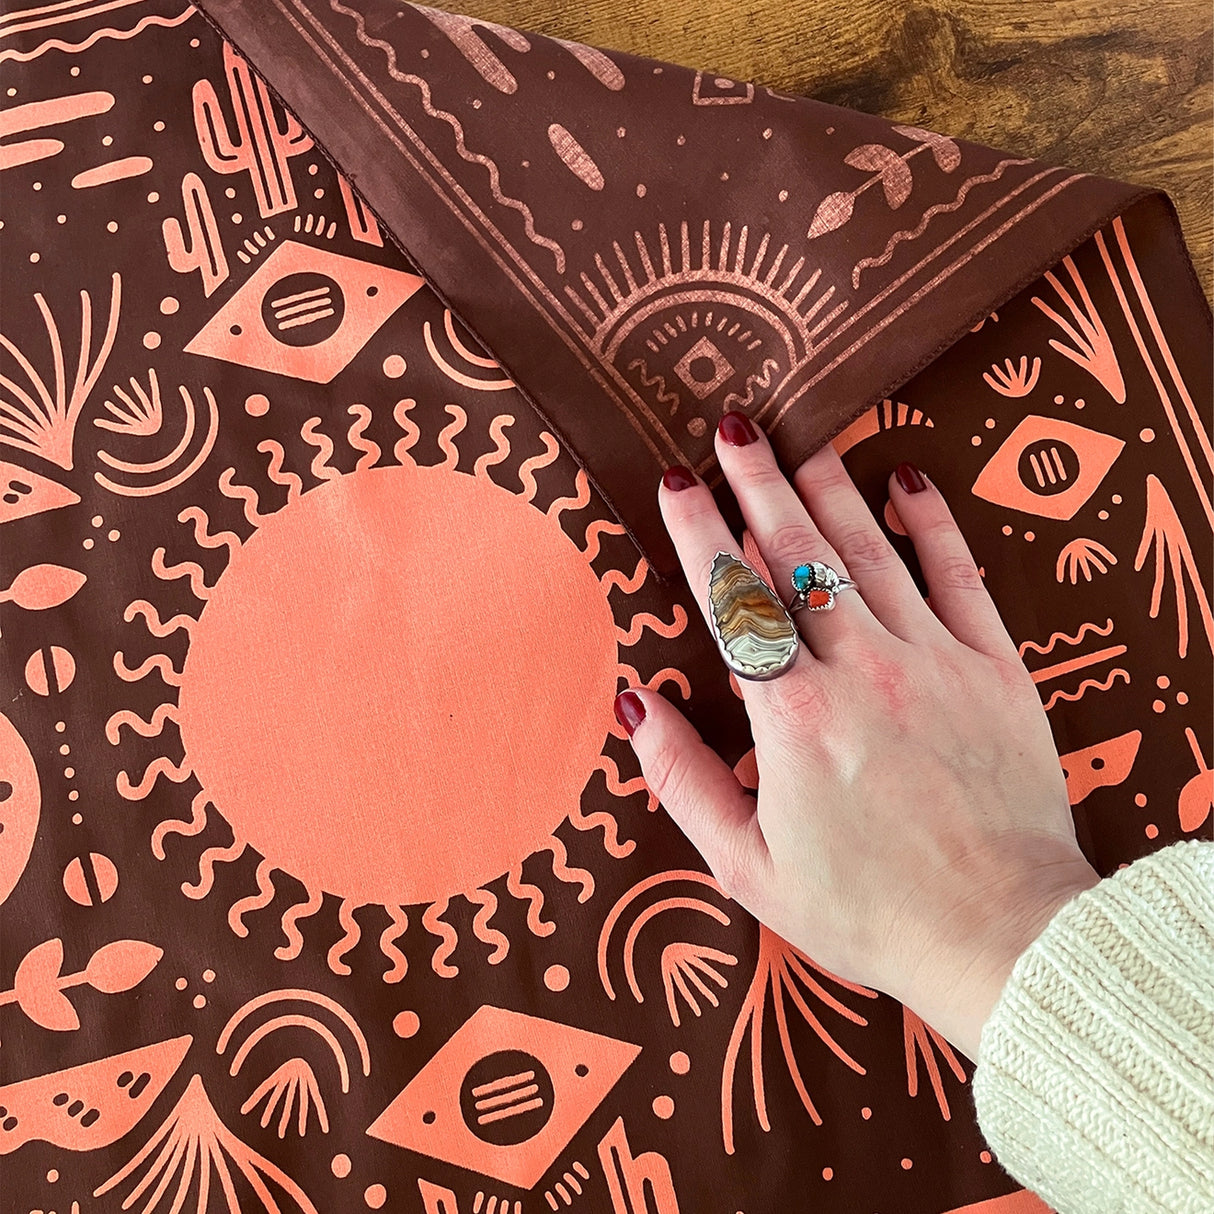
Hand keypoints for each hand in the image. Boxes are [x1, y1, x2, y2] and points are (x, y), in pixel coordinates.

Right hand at [614, 411, 1099, 1059]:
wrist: (1001, 936)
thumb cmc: (867, 909)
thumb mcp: (748, 864)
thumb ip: (681, 777)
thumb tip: (631, 703)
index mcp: (794, 719)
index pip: (734, 601)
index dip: (700, 534)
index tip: (676, 482)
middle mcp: (861, 673)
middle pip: (798, 555)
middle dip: (758, 484)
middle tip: (732, 428)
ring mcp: (934, 663)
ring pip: (869, 552)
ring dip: (830, 489)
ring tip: (801, 438)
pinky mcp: (995, 669)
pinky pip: (959, 575)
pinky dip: (931, 523)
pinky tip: (908, 481)